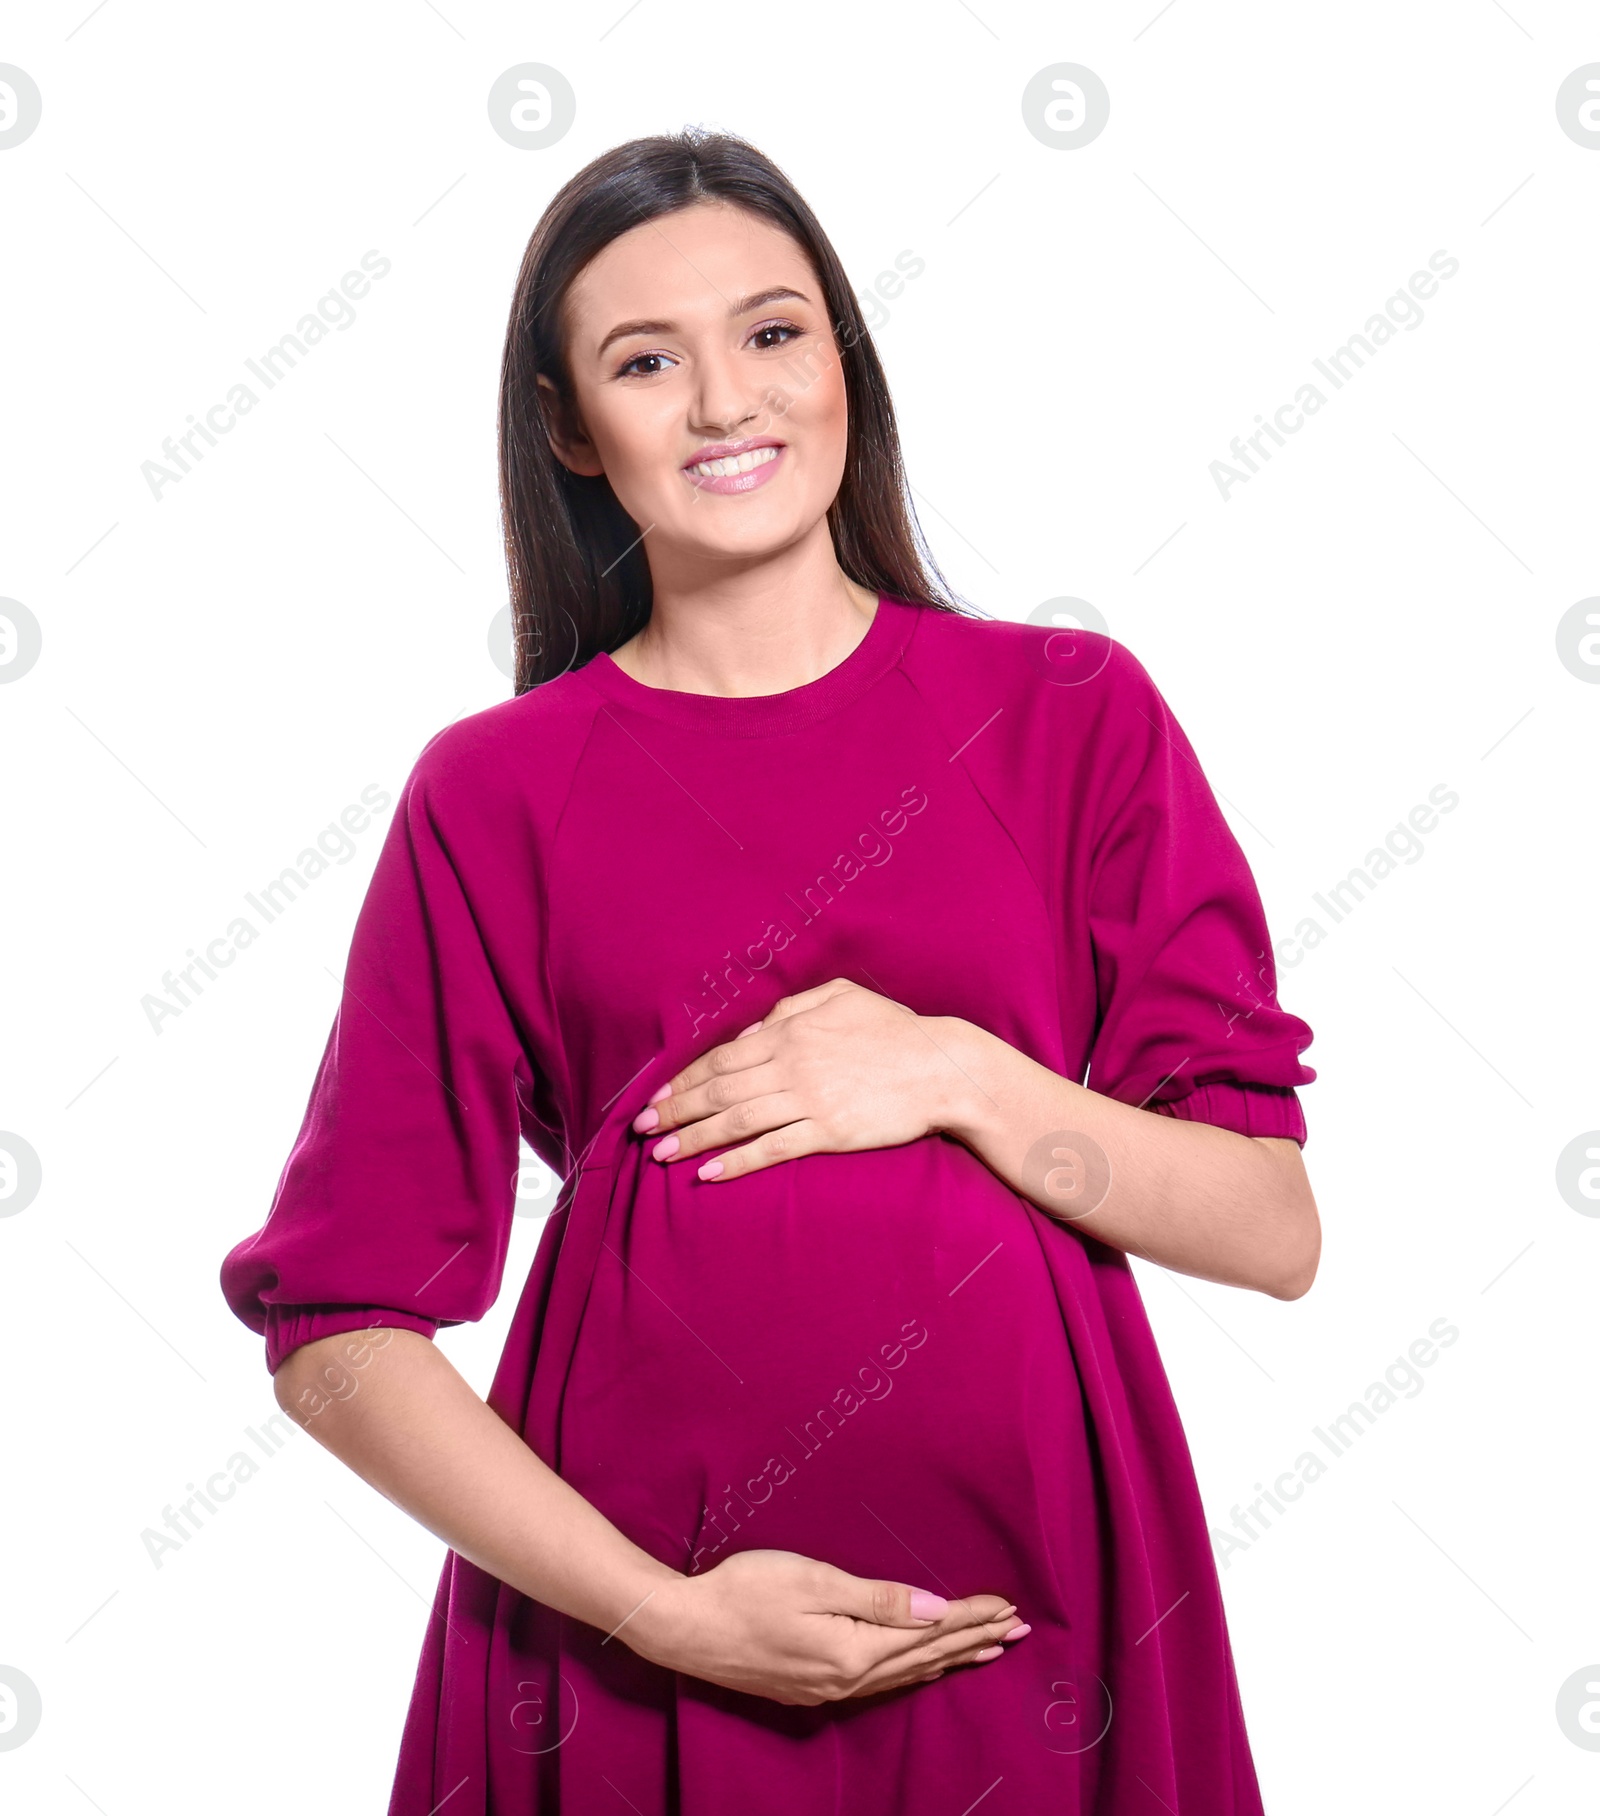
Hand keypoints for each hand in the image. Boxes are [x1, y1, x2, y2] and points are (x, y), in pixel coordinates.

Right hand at [623, 1548, 1028, 1704]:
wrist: (684, 1628)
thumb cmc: (745, 1590)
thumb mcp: (813, 1581)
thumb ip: (878, 1598)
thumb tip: (936, 1610)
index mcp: (854, 1652)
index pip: (929, 1633)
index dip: (971, 1619)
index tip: (1009, 1607)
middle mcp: (849, 1680)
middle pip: (926, 1659)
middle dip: (974, 1642)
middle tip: (1018, 1630)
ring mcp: (830, 1689)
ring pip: (907, 1674)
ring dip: (950, 1659)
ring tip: (987, 1650)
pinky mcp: (812, 1687)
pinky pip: (882, 1683)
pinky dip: (914, 1671)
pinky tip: (924, 1668)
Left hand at [632, 978, 972, 1180]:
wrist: (942, 1067)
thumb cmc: (894, 1030)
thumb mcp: (842, 997)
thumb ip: (793, 1008)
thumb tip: (754, 1027)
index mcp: (789, 1031)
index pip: (722, 1057)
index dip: (685, 1080)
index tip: (657, 1098)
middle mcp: (791, 1064)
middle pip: (720, 1089)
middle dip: (676, 1110)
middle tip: (643, 1130)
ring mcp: (809, 1099)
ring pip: (737, 1120)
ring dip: (694, 1138)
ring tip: (662, 1155)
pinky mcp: (829, 1131)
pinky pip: (773, 1148)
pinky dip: (738, 1161)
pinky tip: (710, 1173)